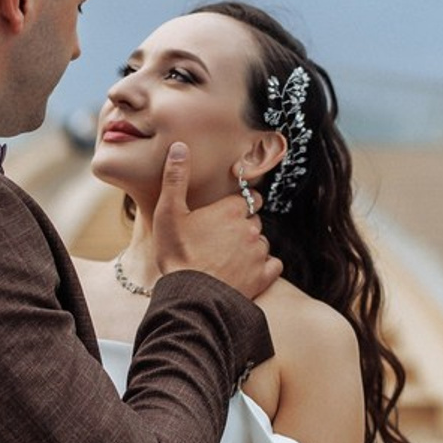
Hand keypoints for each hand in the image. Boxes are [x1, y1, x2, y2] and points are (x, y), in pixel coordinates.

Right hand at [152, 143, 281, 299]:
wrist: (190, 296)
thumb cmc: (177, 254)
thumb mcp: (168, 212)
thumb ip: (176, 178)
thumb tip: (179, 147)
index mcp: (230, 209)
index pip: (248, 197)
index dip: (240, 204)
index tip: (228, 213)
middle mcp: (250, 227)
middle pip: (255, 220)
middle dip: (243, 226)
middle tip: (221, 239)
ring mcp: (259, 252)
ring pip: (263, 242)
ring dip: (251, 247)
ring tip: (229, 257)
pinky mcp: (263, 276)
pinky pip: (274, 265)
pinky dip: (264, 267)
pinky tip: (246, 271)